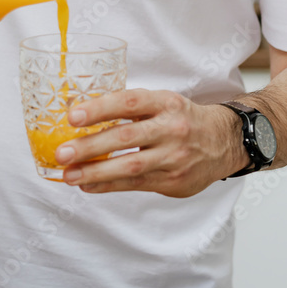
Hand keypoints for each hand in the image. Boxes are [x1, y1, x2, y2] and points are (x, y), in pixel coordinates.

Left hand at [54, 88, 250, 196]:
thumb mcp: (162, 102)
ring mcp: (174, 157)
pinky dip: (108, 185)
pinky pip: (135, 184)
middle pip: (126, 137)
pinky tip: (88, 184)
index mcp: (165, 102)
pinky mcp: (174, 181)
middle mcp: (171, 128)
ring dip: (95, 171)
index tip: (73, 116)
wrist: (224, 141)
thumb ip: (130, 108)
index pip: (129, 102)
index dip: (100, 108)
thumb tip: (81, 114)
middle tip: (62, 152)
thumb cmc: (182, 119)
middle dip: (90, 146)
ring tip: (68, 174)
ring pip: (130, 166)